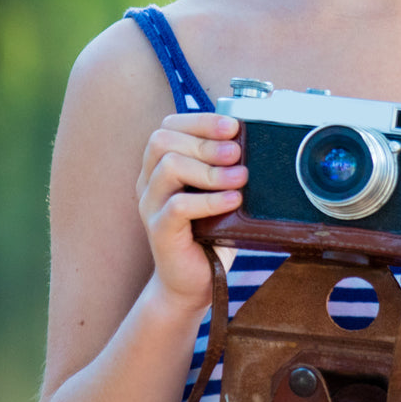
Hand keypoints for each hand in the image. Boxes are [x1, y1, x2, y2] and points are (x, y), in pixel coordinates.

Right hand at [135, 112, 246, 313]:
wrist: (195, 280)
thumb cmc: (211, 229)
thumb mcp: (218, 189)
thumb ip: (224, 163)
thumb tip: (251, 137)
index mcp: (160, 164)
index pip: (169, 126)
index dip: (201, 121)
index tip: (232, 126)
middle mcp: (149, 181)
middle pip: (163, 141)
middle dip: (206, 142)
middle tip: (237, 153)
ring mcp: (150, 206)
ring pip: (169, 167)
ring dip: (210, 169)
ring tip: (240, 178)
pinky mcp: (158, 231)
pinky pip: (178, 206)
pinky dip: (210, 200)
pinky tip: (234, 201)